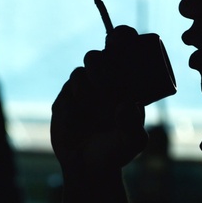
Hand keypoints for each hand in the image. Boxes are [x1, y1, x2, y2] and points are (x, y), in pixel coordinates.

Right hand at [51, 27, 149, 177]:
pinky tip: (80, 114)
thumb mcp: (132, 142)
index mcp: (130, 81)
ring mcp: (88, 85)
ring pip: (85, 68)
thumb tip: (127, 104)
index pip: (128, 48)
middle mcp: (110, 78)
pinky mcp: (68, 94)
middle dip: (104, 61)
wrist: (88, 166)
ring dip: (90, 84)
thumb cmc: (117, 151)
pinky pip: (70, 86)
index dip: (124, 36)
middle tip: (107, 85)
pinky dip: (76, 97)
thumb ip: (133, 126)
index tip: (121, 41)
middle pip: (104, 50)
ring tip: (93, 110)